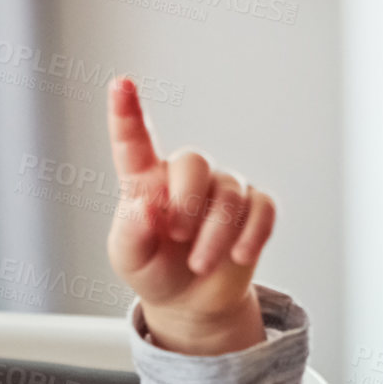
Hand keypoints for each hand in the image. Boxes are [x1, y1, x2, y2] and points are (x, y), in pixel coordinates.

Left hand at [105, 78, 273, 353]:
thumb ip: (130, 235)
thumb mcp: (129, 260)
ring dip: (216, 235)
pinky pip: (262, 208)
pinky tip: (238, 256)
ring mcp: (221, 187)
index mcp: (145, 181)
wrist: (191, 299)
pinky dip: (251, 236)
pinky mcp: (253, 206)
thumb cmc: (152, 270)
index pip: (134, 142)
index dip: (126, 112)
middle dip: (188, 202)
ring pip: (230, 193)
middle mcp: (184, 176)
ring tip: (200, 264)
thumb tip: (145, 207)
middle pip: (194, 161)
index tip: (120, 83)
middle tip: (178, 236)